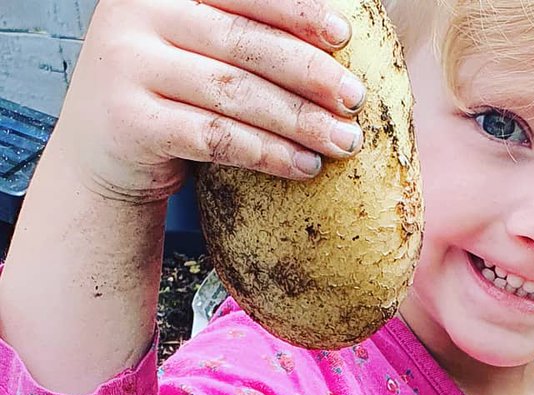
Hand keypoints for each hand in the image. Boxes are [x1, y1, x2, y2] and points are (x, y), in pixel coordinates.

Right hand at [57, 0, 367, 201]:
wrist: (102, 151)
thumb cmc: (171, 94)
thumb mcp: (197, 48)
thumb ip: (242, 31)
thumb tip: (333, 37)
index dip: (295, 11)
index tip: (344, 38)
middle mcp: (135, 14)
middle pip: (244, 44)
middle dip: (309, 73)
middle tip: (355, 100)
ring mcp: (126, 65)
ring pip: (234, 93)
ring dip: (299, 120)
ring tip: (343, 142)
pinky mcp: (131, 121)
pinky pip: (216, 137)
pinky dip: (267, 153)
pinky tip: (305, 166)